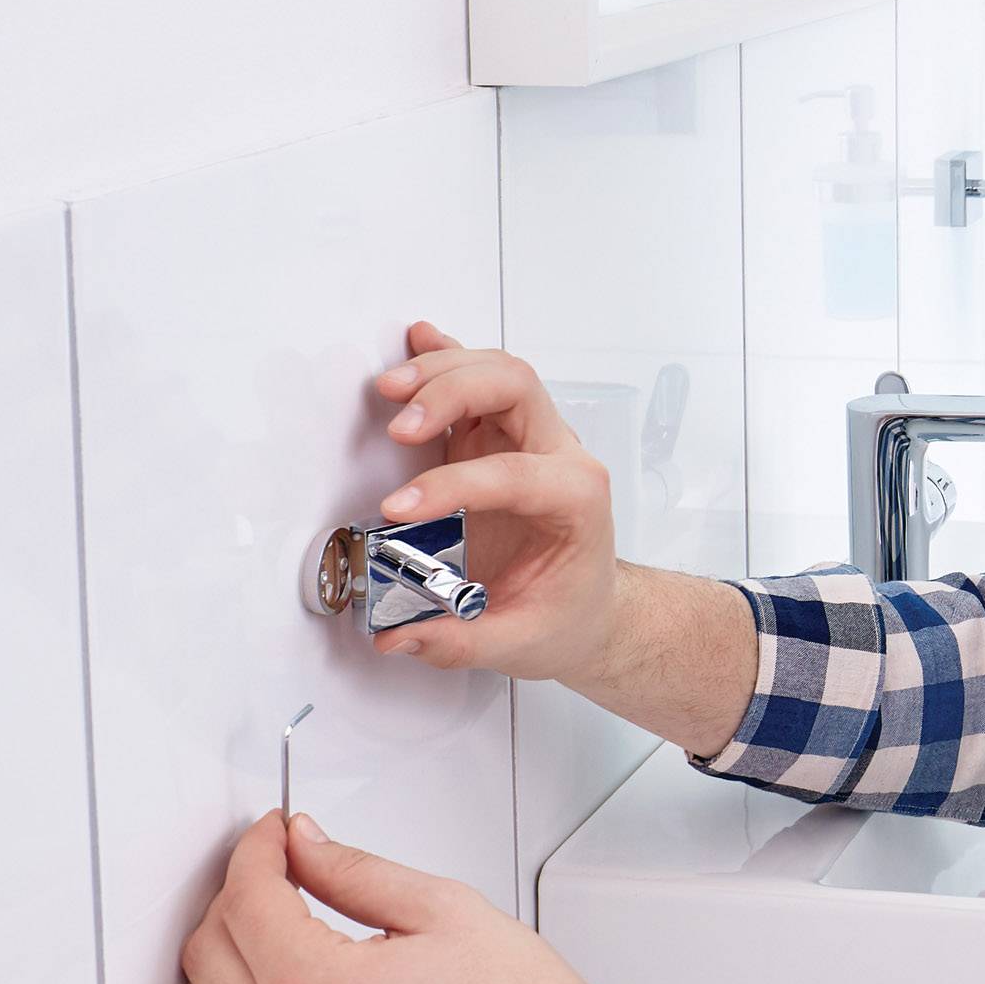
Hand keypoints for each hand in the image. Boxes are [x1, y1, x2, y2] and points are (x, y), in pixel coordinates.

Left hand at [166, 810, 605, 983]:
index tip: (273, 833)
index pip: (248, 900)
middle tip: (277, 863)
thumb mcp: (441, 909)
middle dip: (238, 891)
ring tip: (259, 922)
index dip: (256, 849)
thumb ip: (357, 872)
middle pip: (210, 950)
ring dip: (218, 957)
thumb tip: (303, 843)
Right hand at [372, 320, 620, 682]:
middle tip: (399, 423)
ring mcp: (531, 441)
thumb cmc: (568, 615)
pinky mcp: (501, 440)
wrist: (595, 609)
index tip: (401, 510)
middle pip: (515, 388)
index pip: (516, 472)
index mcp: (577, 501)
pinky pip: (481, 383)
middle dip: (455, 392)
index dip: (454, 485)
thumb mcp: (520, 644)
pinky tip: (421, 339)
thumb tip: (399, 636)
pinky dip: (449, 357)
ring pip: (498, 373)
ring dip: (443, 370)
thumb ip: (459, 642)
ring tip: (390, 387)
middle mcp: (560, 457)